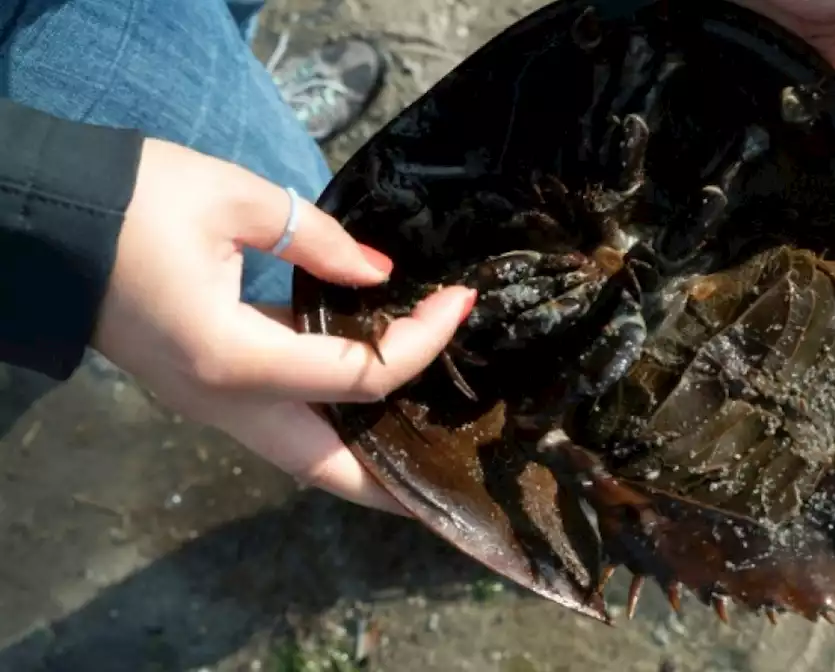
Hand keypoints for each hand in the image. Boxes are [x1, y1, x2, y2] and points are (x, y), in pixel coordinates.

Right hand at [91, 138, 476, 514]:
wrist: (41, 223)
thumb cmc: (129, 204)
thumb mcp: (232, 199)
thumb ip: (318, 240)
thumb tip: (378, 275)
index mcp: (235, 360)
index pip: (361, 375)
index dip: (423, 340)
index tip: (459, 302)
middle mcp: (226, 403)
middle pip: (331, 469)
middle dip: (399, 483)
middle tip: (456, 479)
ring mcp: (211, 404)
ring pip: (305, 455)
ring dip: (367, 458)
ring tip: (428, 447)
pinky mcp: (205, 388)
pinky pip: (282, 423)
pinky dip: (332, 421)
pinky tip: (371, 396)